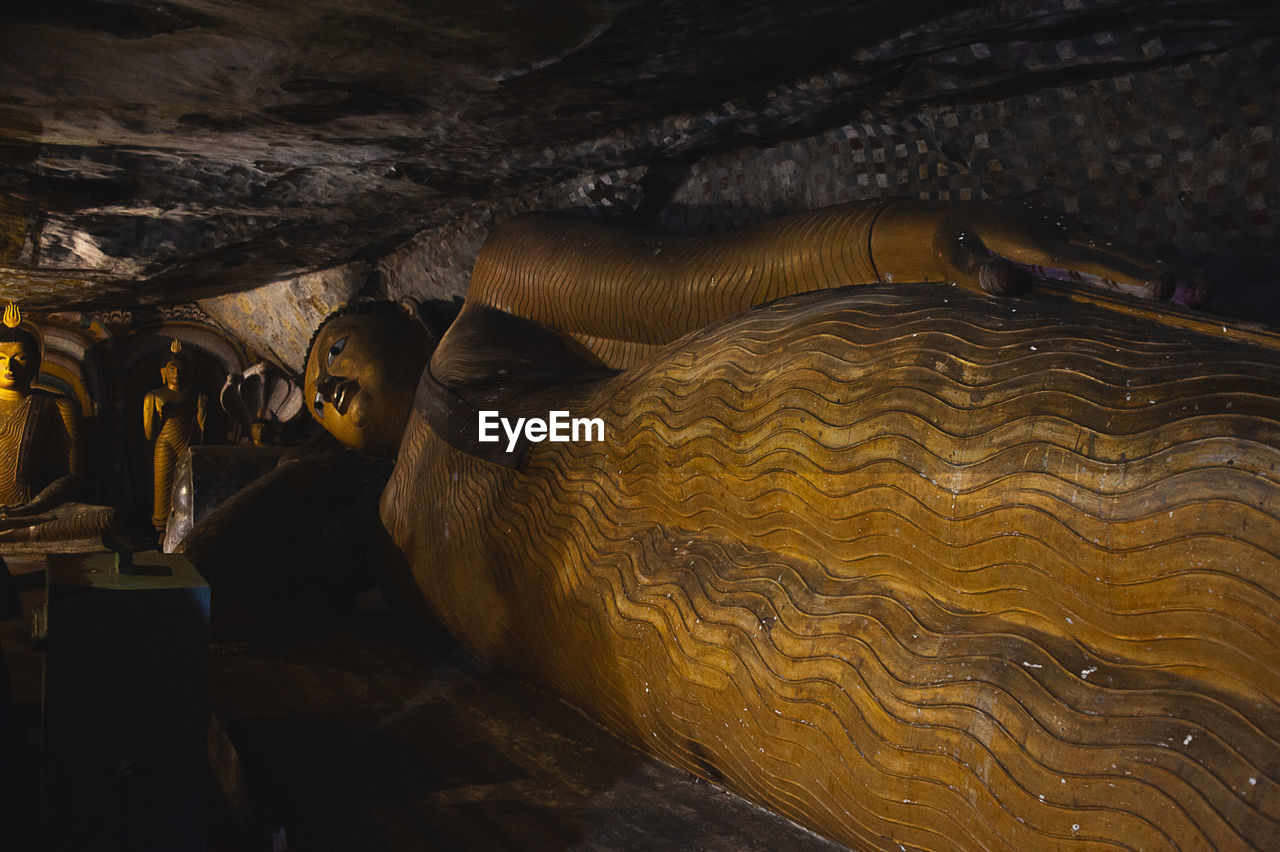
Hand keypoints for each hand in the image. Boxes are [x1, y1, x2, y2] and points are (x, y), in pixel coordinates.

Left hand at [930, 200, 1208, 304]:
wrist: (952, 221)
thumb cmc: (953, 247)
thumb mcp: (957, 261)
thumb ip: (978, 273)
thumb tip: (1002, 283)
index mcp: (1040, 242)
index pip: (1091, 261)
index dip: (1127, 275)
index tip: (1160, 288)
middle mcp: (1063, 234)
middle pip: (1117, 256)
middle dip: (1157, 274)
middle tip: (1199, 293)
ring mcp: (1069, 234)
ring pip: (1118, 254)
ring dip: (1155, 272)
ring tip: (1199, 292)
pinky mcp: (1069, 240)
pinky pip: (1107, 257)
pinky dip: (1134, 270)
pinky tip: (1162, 287)